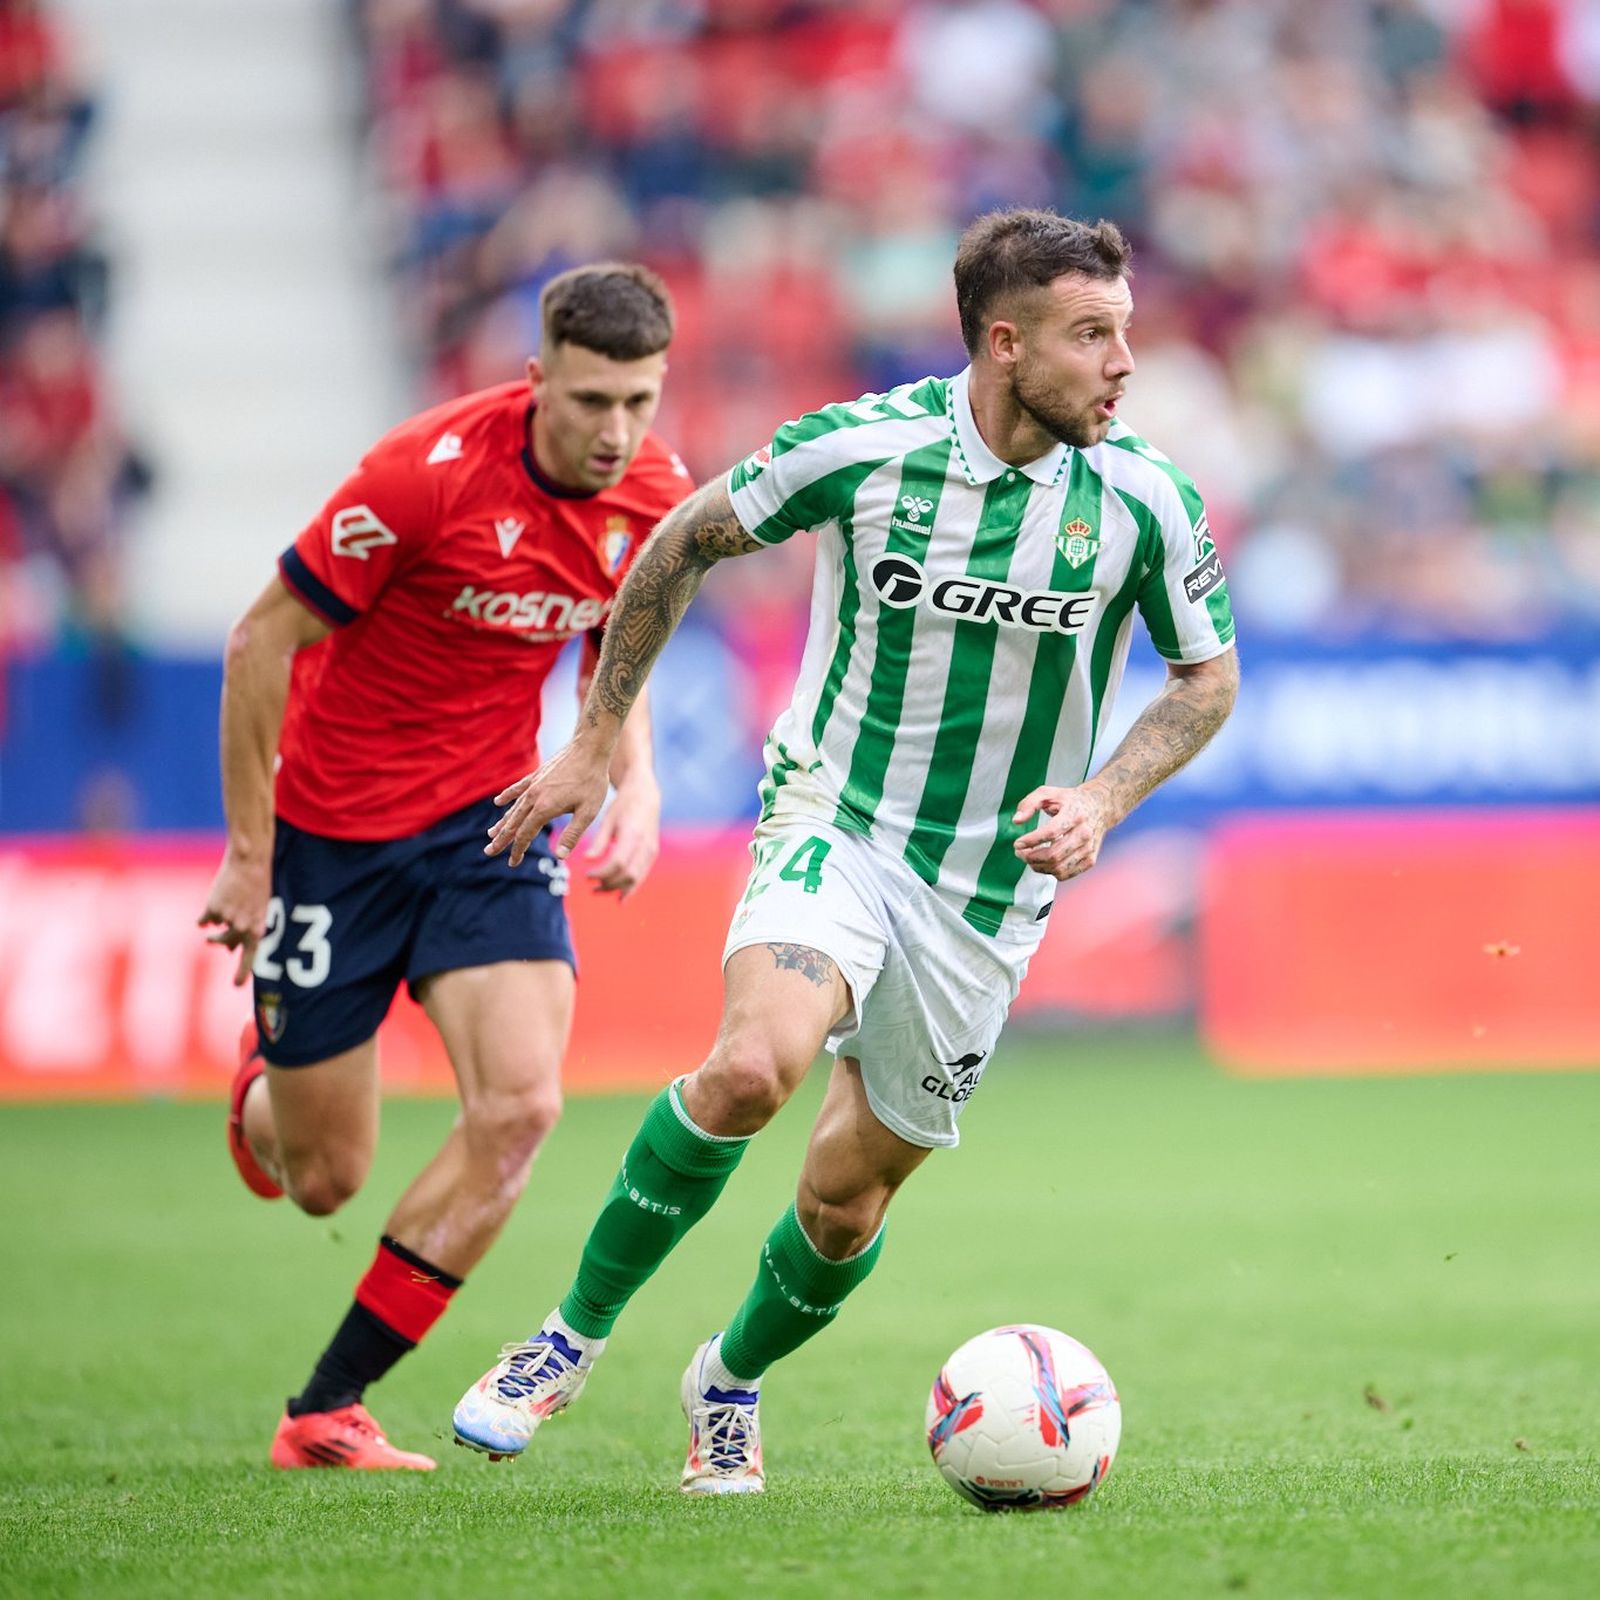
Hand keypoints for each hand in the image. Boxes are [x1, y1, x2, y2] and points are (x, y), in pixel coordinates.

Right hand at [198, 849, 271, 986]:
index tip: (236, 985)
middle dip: (219, 944)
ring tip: (213, 921)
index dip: (243, 971)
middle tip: (212, 943)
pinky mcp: (212, 909)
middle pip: (226, 944)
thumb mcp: (258, 909)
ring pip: (215, 930)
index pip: (251, 956)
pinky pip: (205, 920)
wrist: (249, 862)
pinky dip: (207, 915)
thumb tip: (229, 950)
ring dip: (214, 928)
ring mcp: (227, 919)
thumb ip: (246, 929)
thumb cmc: (257, 885)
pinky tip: (213, 902)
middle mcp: (242, 927)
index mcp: (258, 928)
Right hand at [487, 736, 612, 867]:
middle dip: (502, 839)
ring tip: (491, 834)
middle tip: (489, 852)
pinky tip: (498, 802)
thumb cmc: (592, 781)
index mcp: (544, 809)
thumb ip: (572, 835)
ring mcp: (533, 785)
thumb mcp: (587, 812)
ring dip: (502, 823)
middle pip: (513, 823)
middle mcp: (534, 797)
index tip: (512, 863)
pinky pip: (517, 788)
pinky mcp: (536, 775)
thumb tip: (559, 857)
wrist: (589, 748)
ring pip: (514, 808)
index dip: (517, 850)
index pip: (525, 835)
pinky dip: (507, 796)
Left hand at [584, 777, 660, 898]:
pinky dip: (630, 888)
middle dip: (608, 884)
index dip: (601, 872)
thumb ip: (598, 841)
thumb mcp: (607, 820)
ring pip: (635, 879)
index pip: (617, 862)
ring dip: (616, 888)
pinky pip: (641, 876)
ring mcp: (651, 851)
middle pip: (628, 874)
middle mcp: (645, 845)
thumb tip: (586, 860)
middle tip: (591, 885)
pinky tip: (619, 897)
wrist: (645, 796)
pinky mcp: (652, 855)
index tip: (586, 875)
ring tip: (598, 890)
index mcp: (632, 834)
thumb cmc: (623, 806)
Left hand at [1011, 783, 1110, 881]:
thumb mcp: (1048, 793)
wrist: (1100, 807)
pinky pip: (1066, 874)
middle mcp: (1084, 833)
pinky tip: (1042, 863)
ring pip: (1059, 868)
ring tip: (1029, 858)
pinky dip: (1050, 872)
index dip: (1031, 841)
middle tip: (1019, 852)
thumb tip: (1016, 821)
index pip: (1051, 833)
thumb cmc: (1070, 800)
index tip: (1018, 843)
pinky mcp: (1090, 860)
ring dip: (1038, 866)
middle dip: (1031, 857)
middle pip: (1054, 855)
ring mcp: (1088, 849)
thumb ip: (1029, 804)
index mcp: (1074, 815)